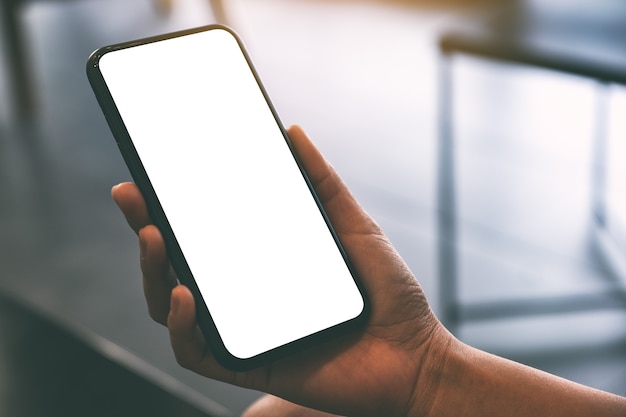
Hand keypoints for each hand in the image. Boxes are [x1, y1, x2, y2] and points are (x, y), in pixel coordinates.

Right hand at [112, 125, 448, 416]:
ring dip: (153, 274)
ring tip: (156, 239)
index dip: (168, 208)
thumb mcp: (354, 228)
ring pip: (173, 307)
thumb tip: (293, 133)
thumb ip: (323, 184)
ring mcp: (243, 330)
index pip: (204, 235)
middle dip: (146, 232)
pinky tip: (185, 294)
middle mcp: (244, 296)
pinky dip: (182, 325)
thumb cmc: (386, 295)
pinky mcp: (249, 365)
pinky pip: (197, 351)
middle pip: (177, 267)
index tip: (145, 178)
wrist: (415, 357)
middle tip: (134, 199)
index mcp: (261, 263)